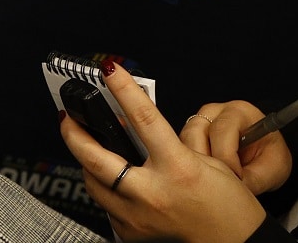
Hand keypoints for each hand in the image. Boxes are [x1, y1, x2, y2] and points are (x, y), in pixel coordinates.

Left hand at [62, 62, 266, 242]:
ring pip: (92, 182)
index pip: (144, 120)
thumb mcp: (211, 164)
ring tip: (89, 147)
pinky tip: (111, 180)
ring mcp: (138, 216)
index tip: (109, 71)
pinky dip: (104, 189)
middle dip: (72, 132)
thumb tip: (137, 124)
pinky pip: (106, 205)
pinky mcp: (132, 233)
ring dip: (87, 162)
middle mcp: (153, 194)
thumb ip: (174, 143)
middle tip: (67, 117)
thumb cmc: (230, 209)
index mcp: (178, 169)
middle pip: (95, 157)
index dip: (124, 91)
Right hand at [180, 100, 291, 194]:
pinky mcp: (190, 131)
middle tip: (219, 183)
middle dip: (206, 162)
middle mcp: (216, 111)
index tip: (236, 180)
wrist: (264, 153)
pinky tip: (205, 175)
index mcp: (239, 112)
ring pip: (184, 140)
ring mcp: (200, 119)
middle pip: (196, 132)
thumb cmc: (270, 156)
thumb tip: (232, 192)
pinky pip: (181, 147)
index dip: (227, 160)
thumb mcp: (273, 170)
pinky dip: (190, 163)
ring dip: (195, 162)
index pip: (221, 132)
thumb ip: (253, 179)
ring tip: (213, 180)